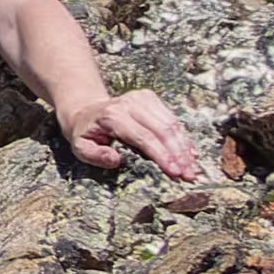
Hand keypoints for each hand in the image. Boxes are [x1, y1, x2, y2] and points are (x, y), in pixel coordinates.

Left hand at [66, 88, 213, 180]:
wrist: (86, 110)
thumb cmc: (86, 133)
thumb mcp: (80, 148)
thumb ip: (95, 155)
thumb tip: (115, 160)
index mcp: (113, 116)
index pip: (144, 137)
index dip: (162, 155)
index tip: (175, 173)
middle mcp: (130, 103)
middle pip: (162, 129)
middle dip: (179, 154)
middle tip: (189, 175)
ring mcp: (142, 98)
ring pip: (171, 123)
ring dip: (185, 147)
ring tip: (193, 169)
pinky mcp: (150, 98)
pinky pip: (172, 119)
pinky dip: (183, 137)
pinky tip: (191, 154)